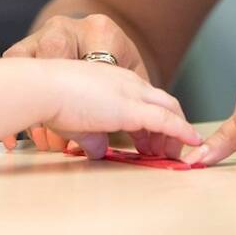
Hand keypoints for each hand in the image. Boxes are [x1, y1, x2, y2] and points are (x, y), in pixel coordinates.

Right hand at [31, 60, 200, 160]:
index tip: (153, 142)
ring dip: (176, 133)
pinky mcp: (132, 109)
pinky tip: (192, 140)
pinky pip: (166, 121)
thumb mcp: (76, 123)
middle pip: (164, 103)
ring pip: (169, 111)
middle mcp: (129, 83)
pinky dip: (182, 131)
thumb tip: (98, 151)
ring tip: (176, 154)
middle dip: (171, 127)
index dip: (154, 121)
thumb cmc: (52, 101)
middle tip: (168, 151)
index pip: (146, 98)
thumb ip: (91, 136)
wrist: (43, 88)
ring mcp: (133, 94)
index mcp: (116, 80)